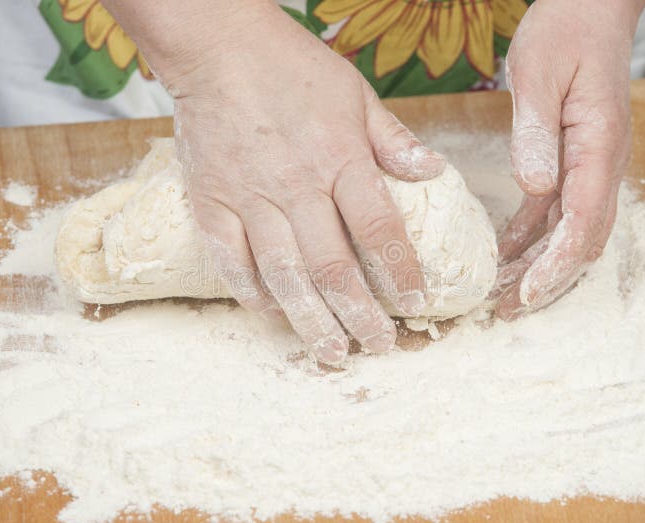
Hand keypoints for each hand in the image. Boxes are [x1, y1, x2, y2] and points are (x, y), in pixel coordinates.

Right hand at [126, 3, 444, 362]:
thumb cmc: (292, 67)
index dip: (401, 271)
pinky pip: (230, 259)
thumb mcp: (356, 93)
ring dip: (310, 320)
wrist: (218, 47)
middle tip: (379, 347)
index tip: (416, 302)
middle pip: (333, 266)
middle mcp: (297, 186)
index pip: (379, 229)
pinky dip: (250, 292)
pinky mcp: (211, 202)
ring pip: (284, 273)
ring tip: (330, 353)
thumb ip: (393, 139)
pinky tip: (269, 314)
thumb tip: (433, 173)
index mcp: (340, 159)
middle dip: (360, 314)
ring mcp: (250, 198)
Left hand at [494, 0, 644, 319]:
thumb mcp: (539, 73)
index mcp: (597, 145)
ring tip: (500, 294)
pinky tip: (503, 253)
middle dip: (547, 279)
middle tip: (506, 310)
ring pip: (570, 231)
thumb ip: (535, 129)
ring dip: (538, 265)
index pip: (583, 219)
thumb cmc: (565, 32)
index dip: (556, 263)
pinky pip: (554, 210)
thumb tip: (534, 185)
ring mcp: (589, 165)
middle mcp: (601, 164)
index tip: (527, 294)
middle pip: (582, 238)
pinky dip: (531, 236)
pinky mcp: (571, 161)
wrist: (588, 12)